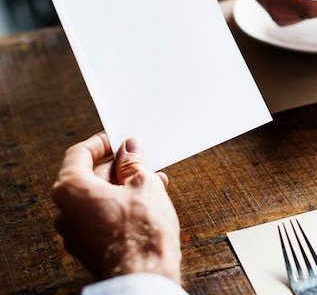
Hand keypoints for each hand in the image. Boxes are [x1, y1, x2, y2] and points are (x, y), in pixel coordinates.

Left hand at [51, 133, 181, 283]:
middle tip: (141, 160)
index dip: (102, 143)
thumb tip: (130, 149)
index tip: (118, 139)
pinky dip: (121, 205)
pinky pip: (101, 216)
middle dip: (118, 167)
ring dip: (124, 186)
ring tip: (153, 181)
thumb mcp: (143, 184)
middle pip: (89, 176)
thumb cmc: (141, 232)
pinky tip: (147, 202)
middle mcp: (65, 211)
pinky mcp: (89, 247)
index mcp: (71, 189)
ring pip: (98, 197)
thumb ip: (133, 162)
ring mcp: (75, 232)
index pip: (79, 153)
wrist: (144, 275)